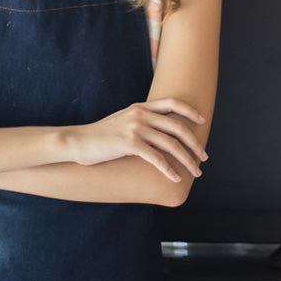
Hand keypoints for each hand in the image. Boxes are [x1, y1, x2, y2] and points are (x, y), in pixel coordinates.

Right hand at [65, 98, 208, 182]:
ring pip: (170, 144)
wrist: (77, 141)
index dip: (190, 111)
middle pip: (177, 126)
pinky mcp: (129, 143)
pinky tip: (175, 178)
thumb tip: (159, 133)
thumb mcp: (123, 122)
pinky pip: (156, 157)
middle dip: (194, 143)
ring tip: (196, 171)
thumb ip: (140, 122)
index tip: (202, 121)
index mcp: (141, 107)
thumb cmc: (100, 136)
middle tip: (204, 157)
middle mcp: (141, 114)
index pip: (173, 103)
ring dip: (186, 159)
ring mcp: (135, 127)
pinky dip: (168, 169)